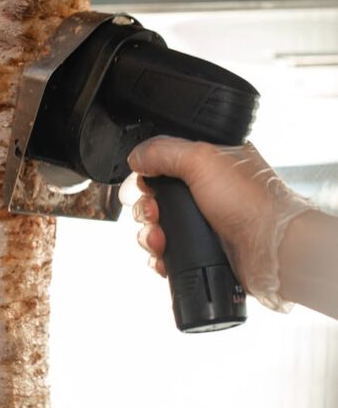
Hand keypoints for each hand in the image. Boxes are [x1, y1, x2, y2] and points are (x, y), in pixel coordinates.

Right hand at [123, 137, 311, 311]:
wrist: (271, 249)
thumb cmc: (251, 202)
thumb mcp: (202, 160)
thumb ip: (163, 151)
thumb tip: (136, 156)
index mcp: (210, 164)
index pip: (164, 165)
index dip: (148, 176)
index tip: (146, 185)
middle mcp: (206, 193)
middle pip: (155, 198)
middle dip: (147, 209)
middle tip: (155, 213)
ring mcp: (203, 223)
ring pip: (158, 227)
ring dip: (150, 235)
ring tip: (160, 240)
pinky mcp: (201, 250)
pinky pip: (167, 253)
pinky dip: (160, 256)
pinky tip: (164, 256)